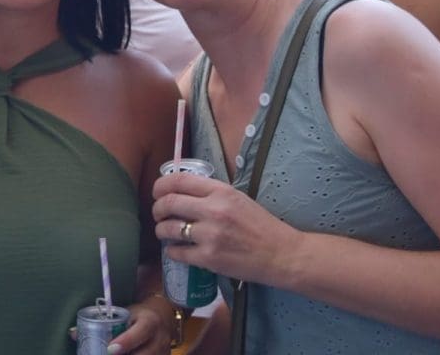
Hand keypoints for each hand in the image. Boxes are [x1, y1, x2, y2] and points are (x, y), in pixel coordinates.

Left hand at [69, 296, 173, 354]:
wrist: (162, 317)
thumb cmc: (138, 314)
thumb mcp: (124, 313)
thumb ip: (103, 322)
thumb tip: (72, 333)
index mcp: (150, 322)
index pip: (139, 333)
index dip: (125, 342)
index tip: (109, 349)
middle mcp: (159, 338)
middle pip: (143, 354)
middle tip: (105, 354)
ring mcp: (163, 352)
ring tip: (109, 353)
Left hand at [152, 171, 300, 286]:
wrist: (281, 254)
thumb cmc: (261, 225)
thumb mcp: (238, 198)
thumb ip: (211, 193)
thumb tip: (182, 190)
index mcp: (221, 191)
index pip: (179, 180)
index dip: (161, 185)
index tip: (158, 192)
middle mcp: (213, 210)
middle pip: (168, 202)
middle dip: (157, 208)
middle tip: (158, 213)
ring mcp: (210, 235)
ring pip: (168, 228)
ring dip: (161, 230)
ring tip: (164, 231)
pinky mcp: (209, 258)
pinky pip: (177, 252)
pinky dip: (171, 251)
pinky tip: (176, 250)